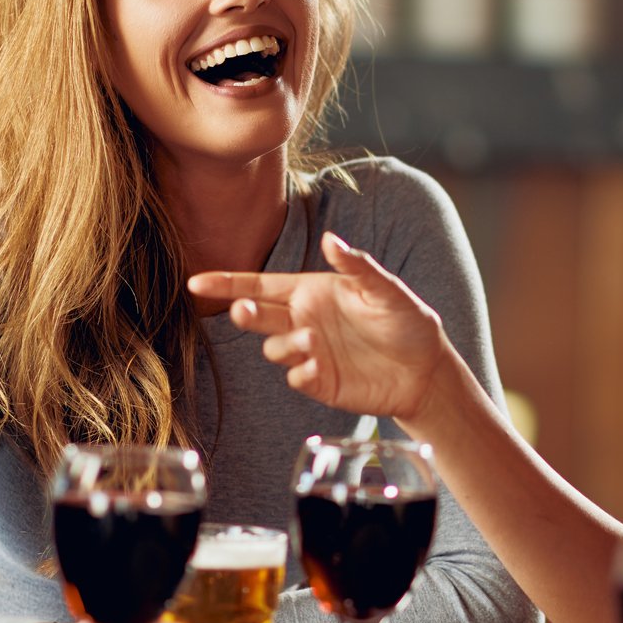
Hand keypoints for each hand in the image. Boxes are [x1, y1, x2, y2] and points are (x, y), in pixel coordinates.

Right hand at [188, 231, 453, 423]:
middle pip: (258, 315)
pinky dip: (301, 372)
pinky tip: (318, 366)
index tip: (196, 281)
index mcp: (310, 292)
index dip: (227, 283)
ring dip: (284, 344)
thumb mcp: (386, 290)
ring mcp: (310, 354)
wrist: (426, 369)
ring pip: (275, 348)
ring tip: (311, 340)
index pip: (259, 285)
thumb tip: (331, 239)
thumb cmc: (407, 322)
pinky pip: (297, 377)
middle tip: (243, 310)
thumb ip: (358, 267)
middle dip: (244, 313)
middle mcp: (303, 321)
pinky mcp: (320, 382)